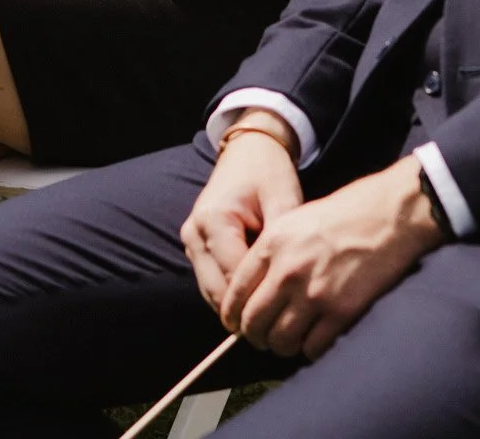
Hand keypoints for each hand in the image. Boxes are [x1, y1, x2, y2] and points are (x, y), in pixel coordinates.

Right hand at [181, 119, 305, 321]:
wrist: (248, 151)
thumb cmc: (268, 172)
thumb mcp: (283, 201)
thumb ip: (281, 242)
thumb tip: (289, 285)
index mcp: (214, 220)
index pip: (234, 276)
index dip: (259, 300)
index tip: (286, 316)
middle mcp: (195, 233)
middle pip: (217, 291)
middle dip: (246, 312)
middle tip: (279, 328)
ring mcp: (191, 241)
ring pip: (211, 293)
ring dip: (237, 307)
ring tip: (269, 319)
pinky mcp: (195, 246)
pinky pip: (211, 282)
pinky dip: (231, 295)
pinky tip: (256, 300)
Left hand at [217, 155, 442, 359]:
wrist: (393, 214)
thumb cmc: (347, 211)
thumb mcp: (295, 219)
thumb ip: (271, 252)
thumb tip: (255, 289)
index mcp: (271, 245)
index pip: (235, 295)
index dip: (233, 317)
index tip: (239, 324)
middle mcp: (287, 272)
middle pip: (253, 324)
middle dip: (255, 336)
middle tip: (264, 337)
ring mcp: (314, 294)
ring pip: (280, 341)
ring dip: (283, 345)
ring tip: (291, 339)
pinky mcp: (341, 311)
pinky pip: (313, 347)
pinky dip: (311, 349)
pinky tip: (316, 338)